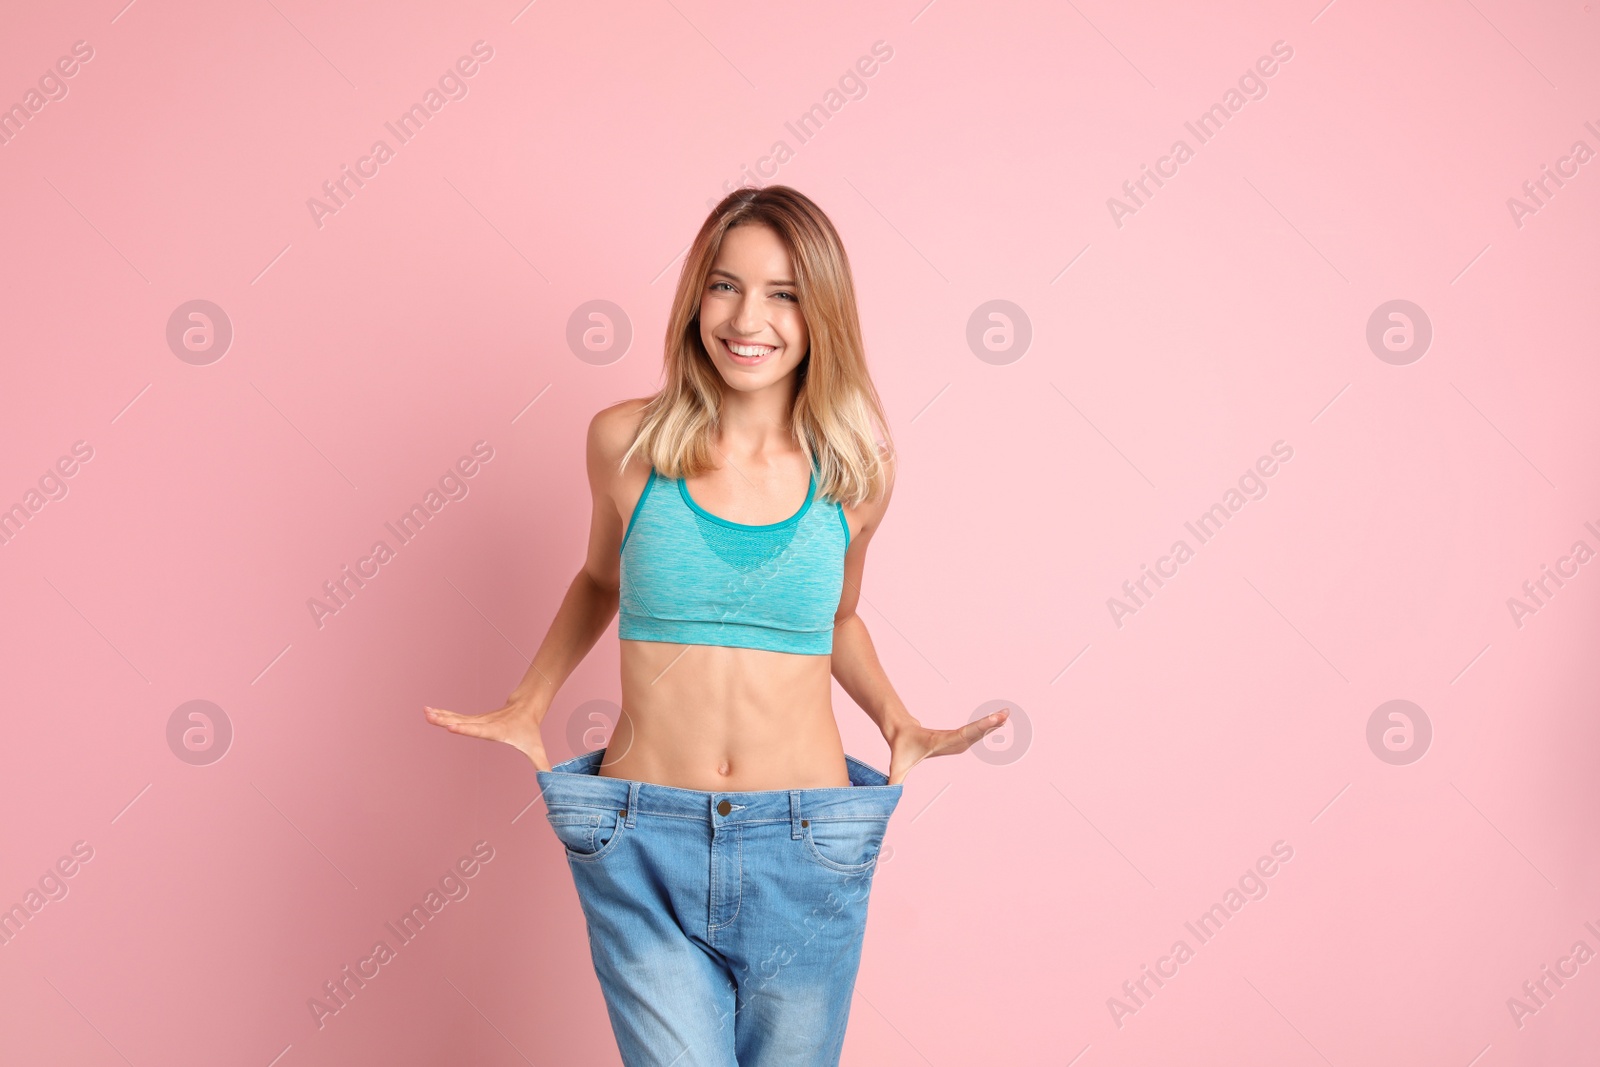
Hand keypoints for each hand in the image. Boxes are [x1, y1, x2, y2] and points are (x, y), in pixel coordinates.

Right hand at [424, 699, 551, 771]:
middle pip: (463, 721)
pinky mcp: (474, 719)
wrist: (527, 707)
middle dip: (446, 719)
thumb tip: (550, 781)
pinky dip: (442, 714)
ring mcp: (478, 720)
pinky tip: (430, 712)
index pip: (479, 729)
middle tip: (430, 716)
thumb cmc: (529, 730)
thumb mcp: (536, 749)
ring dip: (440, 715)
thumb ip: (543, 766)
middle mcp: (484, 723)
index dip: (466, 729)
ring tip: (424, 712)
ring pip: (457, 717)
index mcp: (496, 730)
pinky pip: (455, 716)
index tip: (451, 726)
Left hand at [885, 707, 1010, 785]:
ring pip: (976, 730)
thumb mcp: (897, 768)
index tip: (989, 721)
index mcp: (940, 742)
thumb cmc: (901, 750)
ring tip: (1007, 714)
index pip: (961, 734)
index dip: (976, 728)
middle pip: (973, 730)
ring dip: (992, 722)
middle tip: (1004, 714)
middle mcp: (951, 738)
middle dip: (989, 723)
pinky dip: (988, 727)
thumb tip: (886, 796)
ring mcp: (956, 737)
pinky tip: (1000, 722)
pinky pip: (975, 731)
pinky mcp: (958, 737)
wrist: (901, 731)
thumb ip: (893, 782)